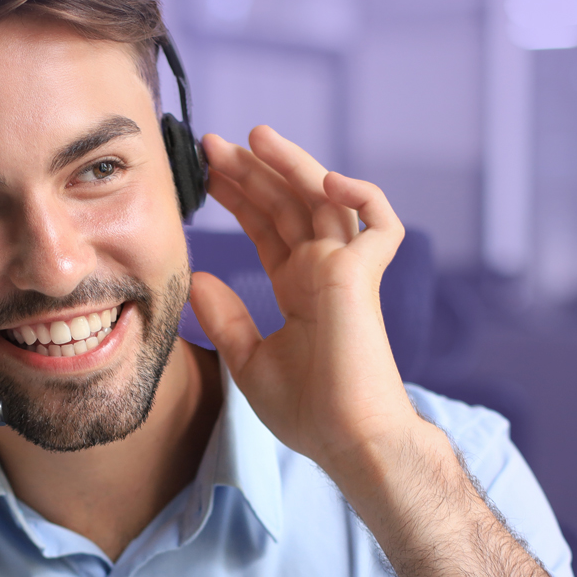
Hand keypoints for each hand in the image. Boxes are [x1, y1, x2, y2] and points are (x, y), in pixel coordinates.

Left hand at [191, 126, 418, 468]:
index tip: (205, 175)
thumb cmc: (306, 411)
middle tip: (213, 144)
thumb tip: (196, 278)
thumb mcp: (247, 358)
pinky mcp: (365, 276)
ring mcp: (347, 269)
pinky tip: (327, 180)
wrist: (344, 440)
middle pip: (288, 203)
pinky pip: (379, 223)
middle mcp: (323, 270)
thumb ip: (224, 316)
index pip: (267, 227)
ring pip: (326, 198)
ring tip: (254, 137)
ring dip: (293, 164)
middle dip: (253, 171)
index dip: (239, 197)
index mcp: (299, 286)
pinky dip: (362, 195)